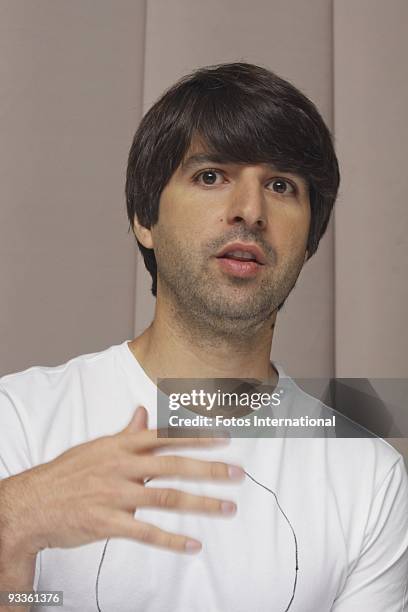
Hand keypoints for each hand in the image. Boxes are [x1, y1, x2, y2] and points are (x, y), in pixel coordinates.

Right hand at [0, 406, 243, 555]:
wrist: (33, 503)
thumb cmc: (68, 473)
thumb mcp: (97, 447)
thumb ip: (126, 433)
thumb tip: (143, 412)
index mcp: (121, 446)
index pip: (166, 437)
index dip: (196, 437)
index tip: (224, 438)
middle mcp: (122, 466)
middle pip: (173, 465)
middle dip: (209, 469)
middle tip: (238, 474)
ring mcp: (115, 494)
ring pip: (166, 497)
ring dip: (201, 503)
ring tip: (227, 507)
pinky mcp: (108, 522)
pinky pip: (145, 532)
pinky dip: (171, 540)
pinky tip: (193, 545)